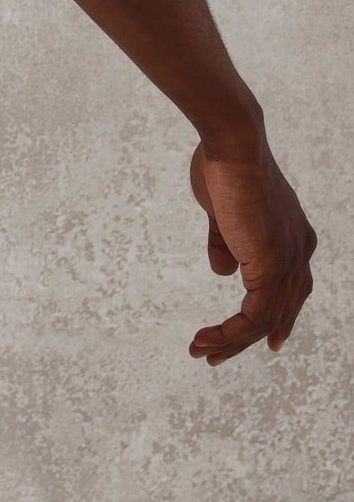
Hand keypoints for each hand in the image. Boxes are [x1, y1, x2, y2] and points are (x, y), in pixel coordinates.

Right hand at [187, 138, 315, 363]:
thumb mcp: (222, 212)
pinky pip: (254, 316)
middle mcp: (299, 253)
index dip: (281, 317)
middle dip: (249, 338)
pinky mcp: (272, 268)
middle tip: (219, 355)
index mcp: (293, 236)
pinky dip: (231, 333)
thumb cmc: (223, 166)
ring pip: (265, 320)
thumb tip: (224, 271)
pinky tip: (208, 338)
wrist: (233, 147)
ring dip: (231, 341)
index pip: (293, 289)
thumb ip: (225, 242)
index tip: (269, 340)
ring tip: (202, 350)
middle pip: (282, 310)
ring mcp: (288, 262)